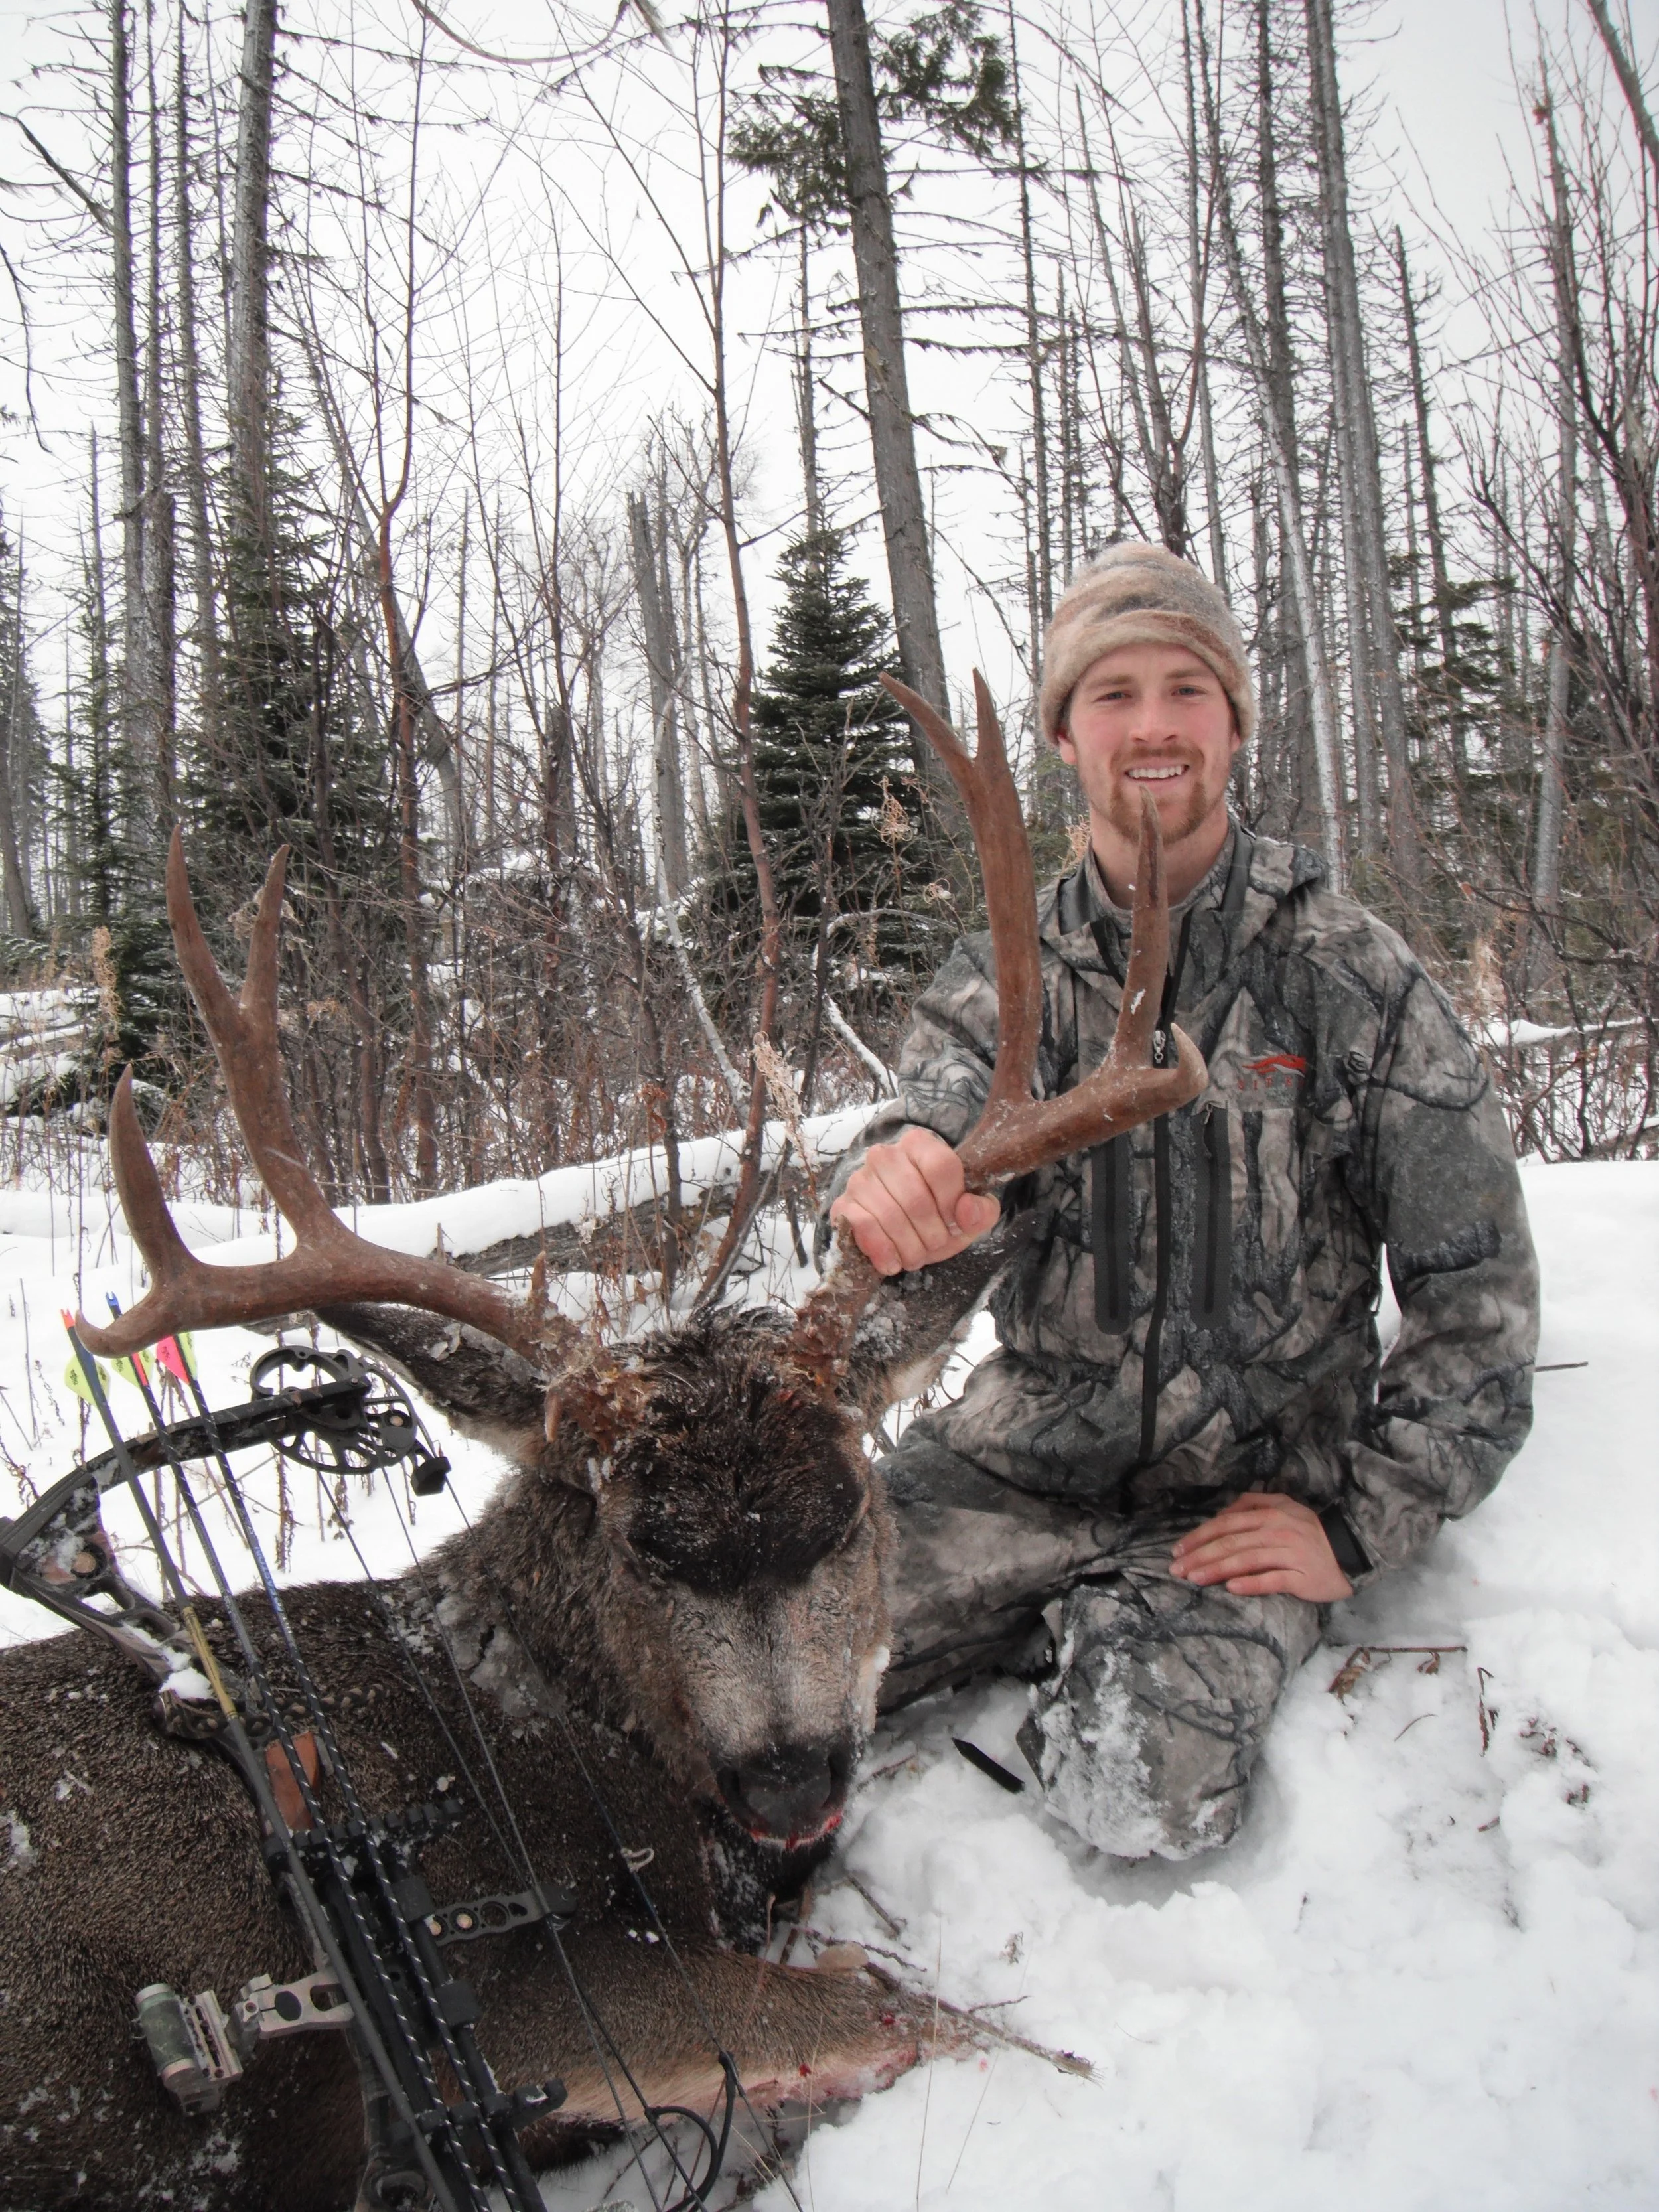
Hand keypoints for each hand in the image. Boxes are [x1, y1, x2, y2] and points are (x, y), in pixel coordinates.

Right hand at [829, 1125, 1001, 1276]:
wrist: (902, 1231)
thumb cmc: (937, 1216)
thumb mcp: (969, 1214)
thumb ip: (982, 1210)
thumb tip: (966, 1210)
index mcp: (919, 1144)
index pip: (941, 1167)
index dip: (952, 1204)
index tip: (954, 1222)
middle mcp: (885, 1155)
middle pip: (916, 1199)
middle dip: (932, 1233)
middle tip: (935, 1244)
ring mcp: (860, 1179)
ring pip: (890, 1216)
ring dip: (910, 1248)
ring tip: (916, 1255)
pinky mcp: (844, 1205)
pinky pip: (864, 1227)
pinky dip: (884, 1251)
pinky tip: (893, 1262)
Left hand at [1170, 1491, 1353, 1601]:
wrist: (1350, 1550)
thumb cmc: (1311, 1531)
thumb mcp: (1284, 1506)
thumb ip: (1253, 1504)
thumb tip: (1224, 1512)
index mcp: (1269, 1514)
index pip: (1226, 1524)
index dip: (1200, 1536)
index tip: (1178, 1550)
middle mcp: (1276, 1531)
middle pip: (1231, 1542)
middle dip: (1200, 1555)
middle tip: (1177, 1569)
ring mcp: (1289, 1554)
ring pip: (1246, 1560)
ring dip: (1217, 1569)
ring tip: (1194, 1578)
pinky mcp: (1300, 1577)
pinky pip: (1272, 1580)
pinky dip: (1251, 1584)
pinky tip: (1231, 1588)